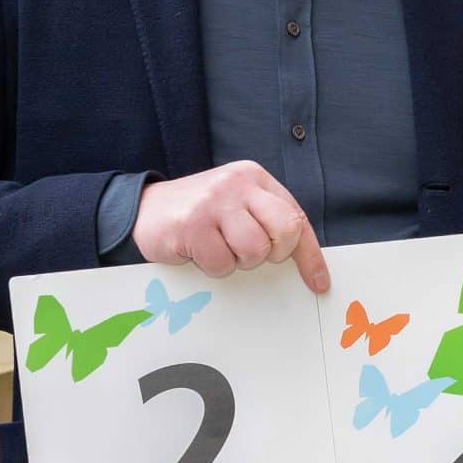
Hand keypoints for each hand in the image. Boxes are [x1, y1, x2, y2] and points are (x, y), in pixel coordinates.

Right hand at [133, 161, 329, 290]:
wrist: (144, 209)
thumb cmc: (200, 215)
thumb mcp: (238, 207)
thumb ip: (268, 223)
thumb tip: (305, 265)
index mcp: (255, 178)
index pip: (297, 218)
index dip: (310, 255)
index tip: (319, 283)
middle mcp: (237, 183)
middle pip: (285, 230)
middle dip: (272, 253)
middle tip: (249, 255)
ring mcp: (214, 201)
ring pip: (254, 250)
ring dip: (237, 261)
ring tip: (218, 248)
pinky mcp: (192, 224)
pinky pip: (221, 262)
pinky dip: (213, 266)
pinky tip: (198, 251)